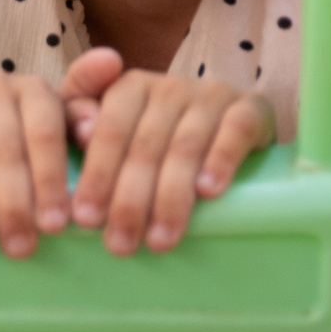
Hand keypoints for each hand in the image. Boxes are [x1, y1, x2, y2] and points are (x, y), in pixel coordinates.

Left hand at [59, 47, 273, 254]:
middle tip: (119, 244)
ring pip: (186, 146)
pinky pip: (235, 130)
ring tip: (160, 240)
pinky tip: (208, 192)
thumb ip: (84, 122)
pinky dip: (221, 160)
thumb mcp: (119, 127)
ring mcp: (212, 95)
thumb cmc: (162, 133)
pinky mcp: (251, 107)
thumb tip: (79, 133)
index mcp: (131, 88)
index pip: (110, 131)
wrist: (234, 120)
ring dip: (171, 196)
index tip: (86, 219)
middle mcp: (170, 87)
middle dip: (129, 200)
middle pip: (145, 146)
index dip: (97, 175)